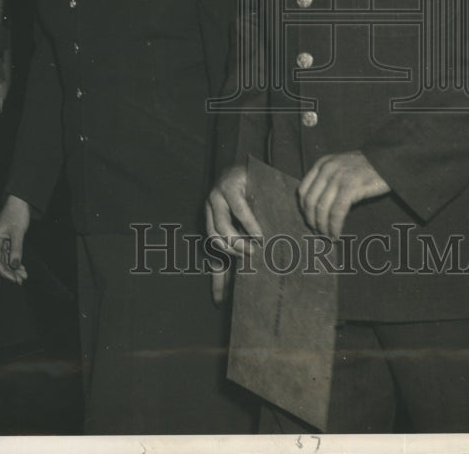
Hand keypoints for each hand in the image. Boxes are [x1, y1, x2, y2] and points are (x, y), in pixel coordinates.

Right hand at [0, 194, 30, 284]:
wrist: (20, 201)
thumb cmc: (17, 213)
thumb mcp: (18, 232)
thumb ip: (16, 249)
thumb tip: (14, 265)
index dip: (4, 271)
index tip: (14, 278)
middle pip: (1, 261)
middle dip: (10, 271)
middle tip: (21, 279)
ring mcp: (2, 241)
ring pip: (6, 259)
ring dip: (14, 268)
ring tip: (24, 275)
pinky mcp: (8, 240)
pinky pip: (10, 254)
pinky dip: (16, 260)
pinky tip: (22, 268)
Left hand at [205, 165, 263, 303]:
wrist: (255, 168)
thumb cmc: (250, 201)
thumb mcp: (241, 230)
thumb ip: (232, 260)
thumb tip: (220, 299)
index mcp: (210, 220)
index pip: (211, 253)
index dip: (216, 278)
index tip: (220, 301)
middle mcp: (210, 208)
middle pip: (215, 238)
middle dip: (233, 251)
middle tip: (251, 256)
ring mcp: (217, 195)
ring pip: (222, 226)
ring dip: (238, 240)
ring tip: (255, 246)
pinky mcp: (230, 185)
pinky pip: (238, 209)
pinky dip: (249, 224)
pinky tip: (258, 233)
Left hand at [298, 152, 389, 238]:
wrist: (388, 160)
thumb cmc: (365, 167)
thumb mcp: (340, 166)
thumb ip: (327, 179)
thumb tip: (316, 207)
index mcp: (321, 164)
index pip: (302, 191)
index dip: (304, 210)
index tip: (310, 222)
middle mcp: (326, 169)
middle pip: (310, 201)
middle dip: (312, 221)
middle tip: (318, 233)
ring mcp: (338, 177)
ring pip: (321, 208)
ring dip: (323, 226)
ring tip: (328, 237)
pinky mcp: (350, 187)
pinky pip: (337, 212)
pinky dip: (334, 226)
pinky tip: (337, 234)